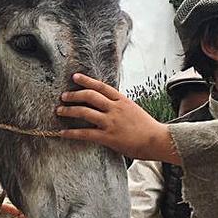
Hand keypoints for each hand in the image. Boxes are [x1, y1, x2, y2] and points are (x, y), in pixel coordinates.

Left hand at [56, 73, 181, 163]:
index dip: (86, 80)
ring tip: (59, 110)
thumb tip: (107, 105)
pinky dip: (71, 133)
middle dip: (74, 95)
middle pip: (89, 96)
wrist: (158, 140)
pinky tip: (62, 133)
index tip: (75, 77)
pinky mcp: (108, 136)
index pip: (101, 86)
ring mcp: (110, 122)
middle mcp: (115, 108)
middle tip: (64, 96)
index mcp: (122, 100)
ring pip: (84, 112)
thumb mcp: (134, 110)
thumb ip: (120, 107)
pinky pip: (85, 133)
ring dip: (69, 110)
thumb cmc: (148, 128)